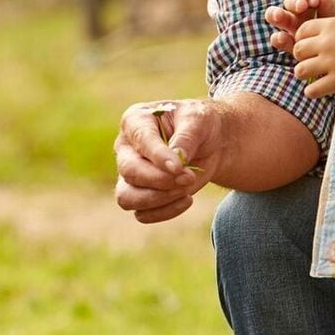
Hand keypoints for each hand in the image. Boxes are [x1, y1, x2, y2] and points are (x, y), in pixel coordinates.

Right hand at [114, 98, 222, 223]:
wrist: (209, 143)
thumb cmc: (199, 124)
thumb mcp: (199, 120)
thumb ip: (186, 137)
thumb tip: (176, 161)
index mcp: (135, 120)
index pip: (140, 141)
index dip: (158, 156)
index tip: (179, 168)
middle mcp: (126, 148)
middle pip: (130, 171)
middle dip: (161, 180)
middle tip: (189, 177)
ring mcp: (129, 174)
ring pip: (127, 197)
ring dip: (160, 199)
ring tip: (186, 190)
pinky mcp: (138, 195)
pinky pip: (142, 214)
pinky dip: (165, 211)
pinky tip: (187, 199)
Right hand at [265, 0, 334, 53]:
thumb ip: (330, 2)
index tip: (315, 1)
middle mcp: (300, 10)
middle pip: (288, 1)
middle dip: (292, 2)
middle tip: (302, 7)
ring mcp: (294, 27)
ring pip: (277, 17)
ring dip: (275, 15)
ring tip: (279, 17)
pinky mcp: (292, 44)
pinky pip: (280, 39)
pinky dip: (278, 38)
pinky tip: (282, 38)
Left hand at [292, 16, 334, 95]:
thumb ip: (333, 32)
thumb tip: (317, 41)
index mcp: (330, 25)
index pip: (301, 31)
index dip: (303, 40)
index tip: (310, 48)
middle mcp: (327, 42)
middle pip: (297, 50)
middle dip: (302, 58)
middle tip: (312, 64)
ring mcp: (331, 62)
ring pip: (300, 70)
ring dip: (305, 75)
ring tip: (315, 78)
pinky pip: (311, 90)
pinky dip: (312, 92)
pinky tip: (320, 90)